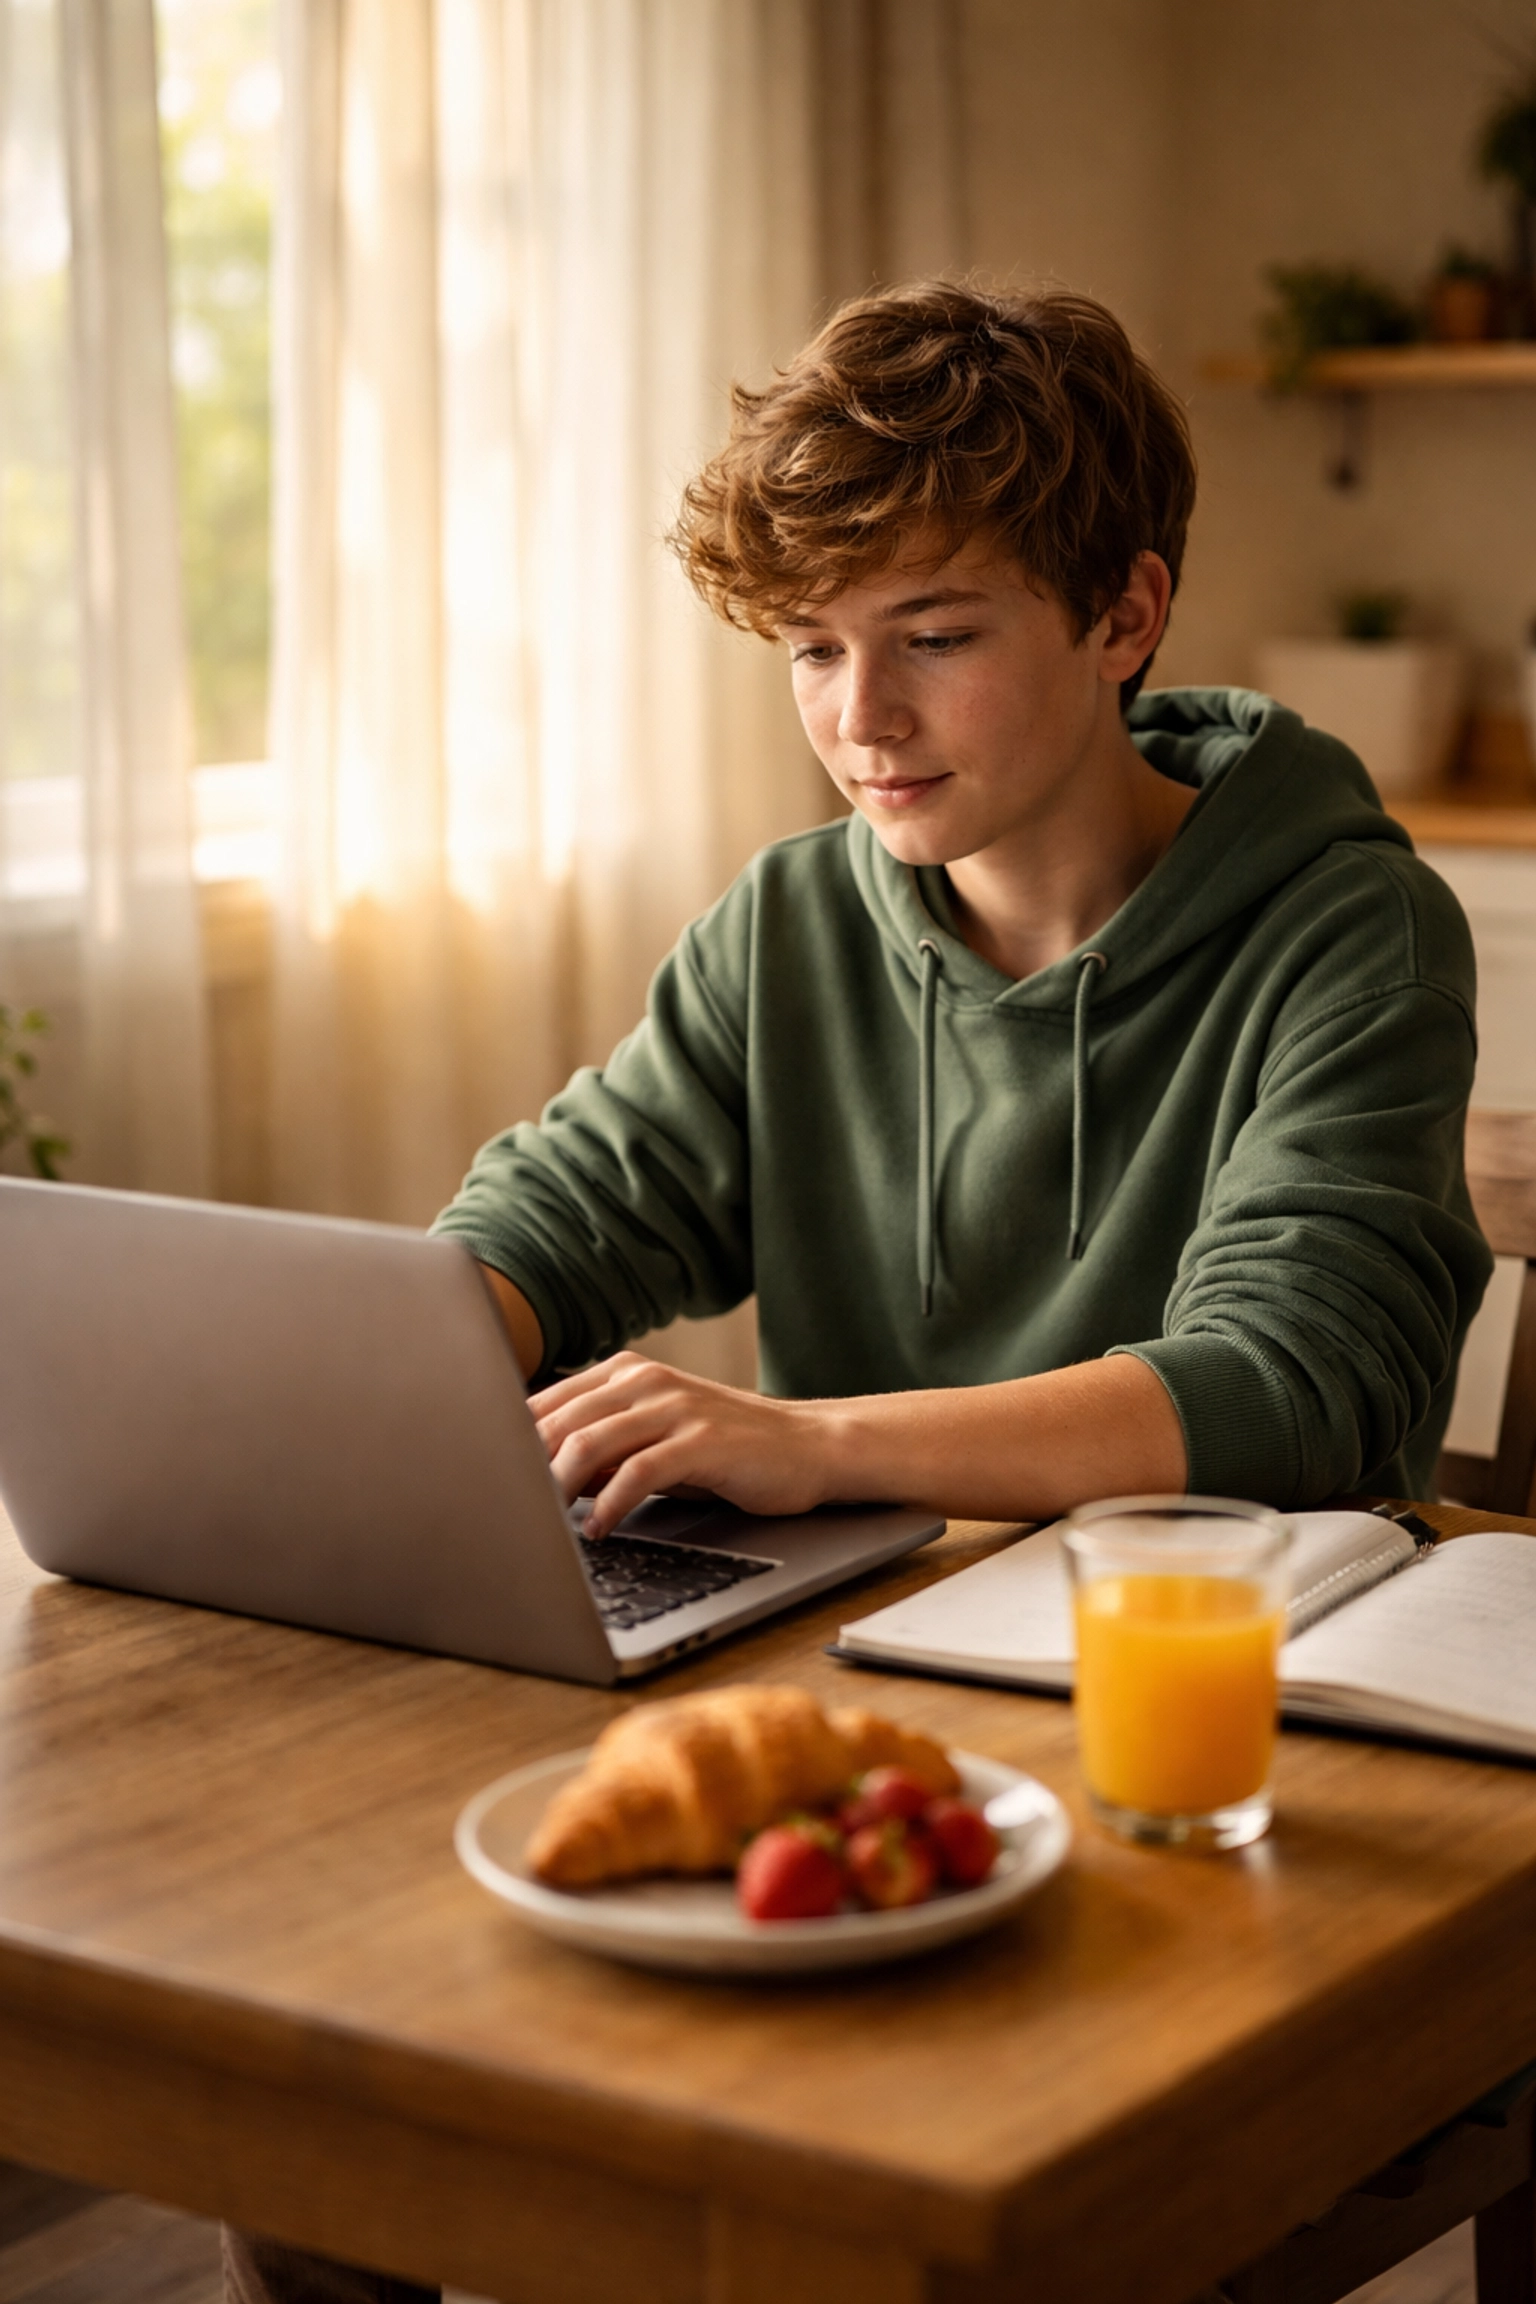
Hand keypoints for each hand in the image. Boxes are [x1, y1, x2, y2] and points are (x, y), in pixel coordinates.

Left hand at [529, 1354, 832, 1536]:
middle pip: (557, 1423)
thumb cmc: (724, 1450)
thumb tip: (531, 1476)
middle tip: (508, 1513)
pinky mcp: (701, 1441)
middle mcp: (643, 1381)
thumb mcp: (654, 1438)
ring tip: (545, 1525)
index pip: (543, 1403)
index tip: (487, 1484)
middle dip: (524, 1471)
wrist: (806, 1446)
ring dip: (557, 1489)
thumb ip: (600, 1446)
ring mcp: (673, 1407)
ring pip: (588, 1442)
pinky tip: (599, 1530)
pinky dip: (608, 1505)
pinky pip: (637, 1472)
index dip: (506, 1444)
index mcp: (624, 1374)